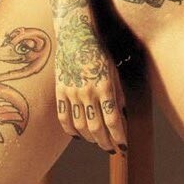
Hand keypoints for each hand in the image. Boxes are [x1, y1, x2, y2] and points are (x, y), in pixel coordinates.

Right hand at [54, 15, 128, 153]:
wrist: (75, 34)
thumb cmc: (99, 51)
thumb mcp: (114, 72)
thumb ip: (117, 95)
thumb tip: (122, 116)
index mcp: (105, 87)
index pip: (113, 121)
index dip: (119, 137)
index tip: (123, 146)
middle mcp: (88, 92)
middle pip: (97, 128)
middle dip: (106, 142)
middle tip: (112, 149)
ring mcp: (72, 92)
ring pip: (80, 126)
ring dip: (91, 139)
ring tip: (98, 142)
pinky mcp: (60, 90)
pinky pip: (64, 117)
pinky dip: (71, 130)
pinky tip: (78, 136)